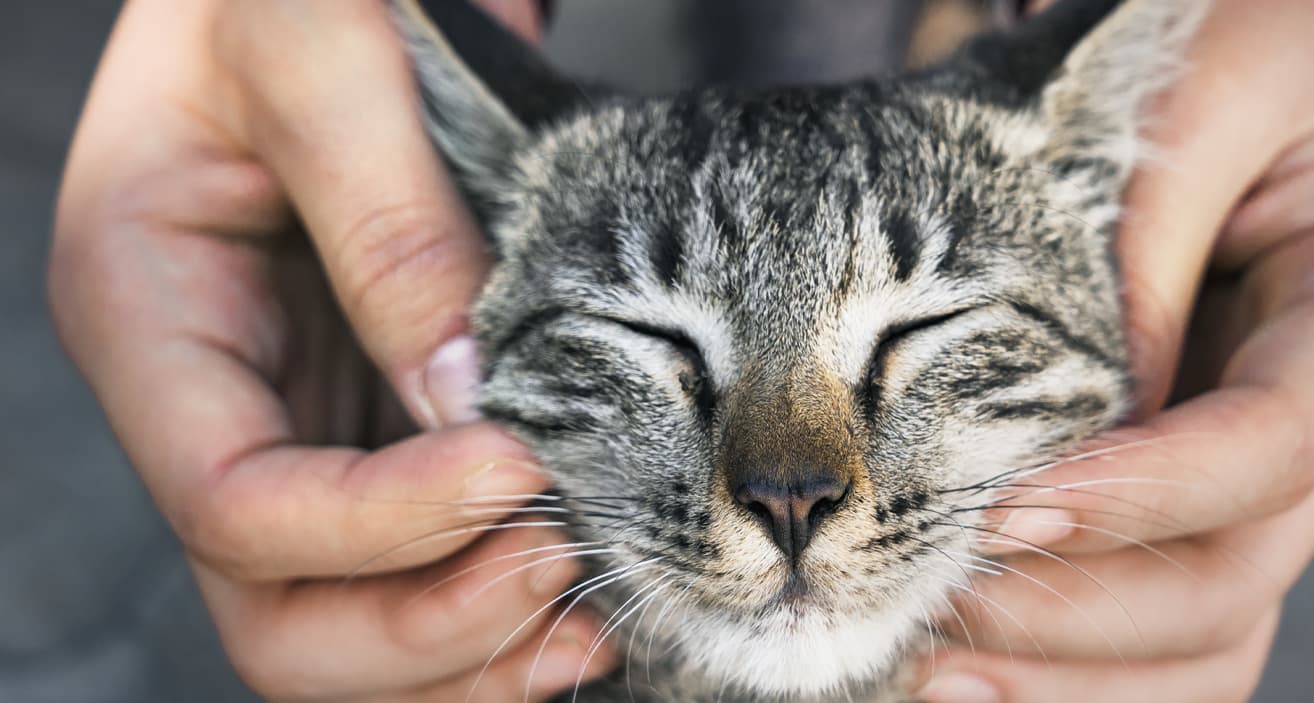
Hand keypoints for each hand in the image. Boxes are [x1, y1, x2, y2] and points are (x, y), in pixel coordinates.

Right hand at [50, 1, 612, 699]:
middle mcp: (211, 400)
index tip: (521, 470)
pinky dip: (490, 612)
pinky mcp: (372, 426)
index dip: (378, 525)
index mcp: (146, 315)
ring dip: (463, 647)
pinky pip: (411, 569)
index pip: (235, 501)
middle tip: (563, 564)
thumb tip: (467, 401)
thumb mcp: (318, 53)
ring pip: (342, 622)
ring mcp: (294, 425)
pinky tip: (581, 605)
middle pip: (276, 609)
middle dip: (420, 622)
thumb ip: (385, 223)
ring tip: (589, 614)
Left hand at [914, 1, 1313, 700]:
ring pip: (1206, 633)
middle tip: (931, 603)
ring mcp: (1277, 470)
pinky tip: (967, 668)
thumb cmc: (1212, 47)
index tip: (1004, 508)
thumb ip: (1136, 260)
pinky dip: (1072, 665)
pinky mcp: (1205, 494)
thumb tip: (1063, 440)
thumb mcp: (1186, 101)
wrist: (1219, 49)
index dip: (1146, 494)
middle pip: (1235, 571)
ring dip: (1068, 676)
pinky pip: (1165, 620)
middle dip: (1079, 608)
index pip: (1277, 439)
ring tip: (924, 674)